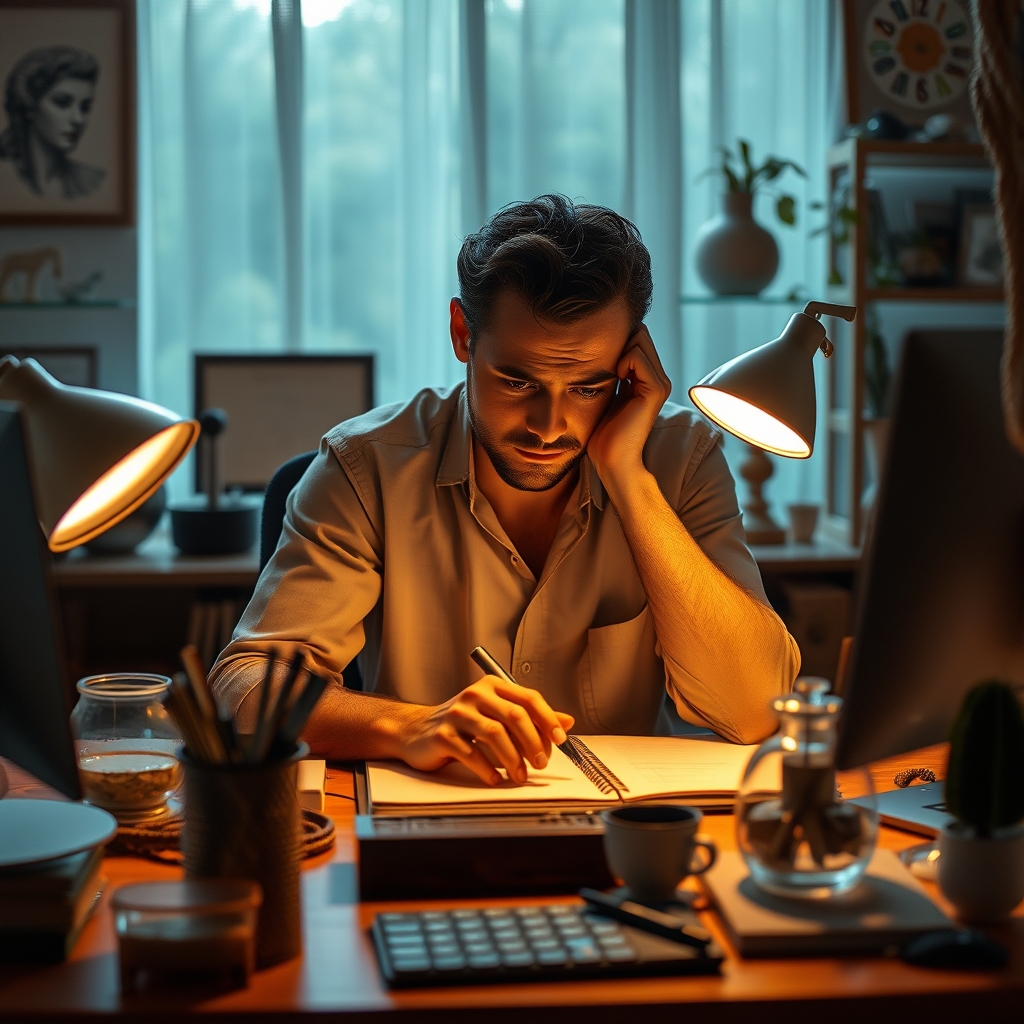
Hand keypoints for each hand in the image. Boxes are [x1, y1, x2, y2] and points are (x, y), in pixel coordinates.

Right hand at [395, 677, 574, 785]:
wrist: (415, 731)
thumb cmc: (461, 723)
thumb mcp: (496, 714)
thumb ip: (530, 717)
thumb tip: (567, 721)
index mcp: (492, 686)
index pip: (528, 698)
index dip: (548, 719)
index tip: (560, 740)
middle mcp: (475, 695)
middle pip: (515, 715)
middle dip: (533, 742)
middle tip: (542, 762)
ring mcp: (457, 714)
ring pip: (495, 734)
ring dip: (513, 759)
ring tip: (520, 775)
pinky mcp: (443, 735)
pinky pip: (472, 754)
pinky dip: (489, 770)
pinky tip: (496, 778)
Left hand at [587, 325, 671, 491]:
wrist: (611, 460)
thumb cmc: (603, 433)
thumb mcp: (607, 394)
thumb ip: (611, 373)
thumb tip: (599, 349)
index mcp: (647, 379)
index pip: (637, 339)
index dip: (616, 341)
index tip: (599, 358)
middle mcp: (658, 379)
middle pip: (640, 335)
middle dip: (617, 342)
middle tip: (603, 365)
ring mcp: (659, 383)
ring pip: (640, 340)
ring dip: (618, 350)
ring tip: (610, 373)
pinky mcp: (655, 390)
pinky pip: (637, 356)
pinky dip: (621, 361)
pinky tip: (614, 378)